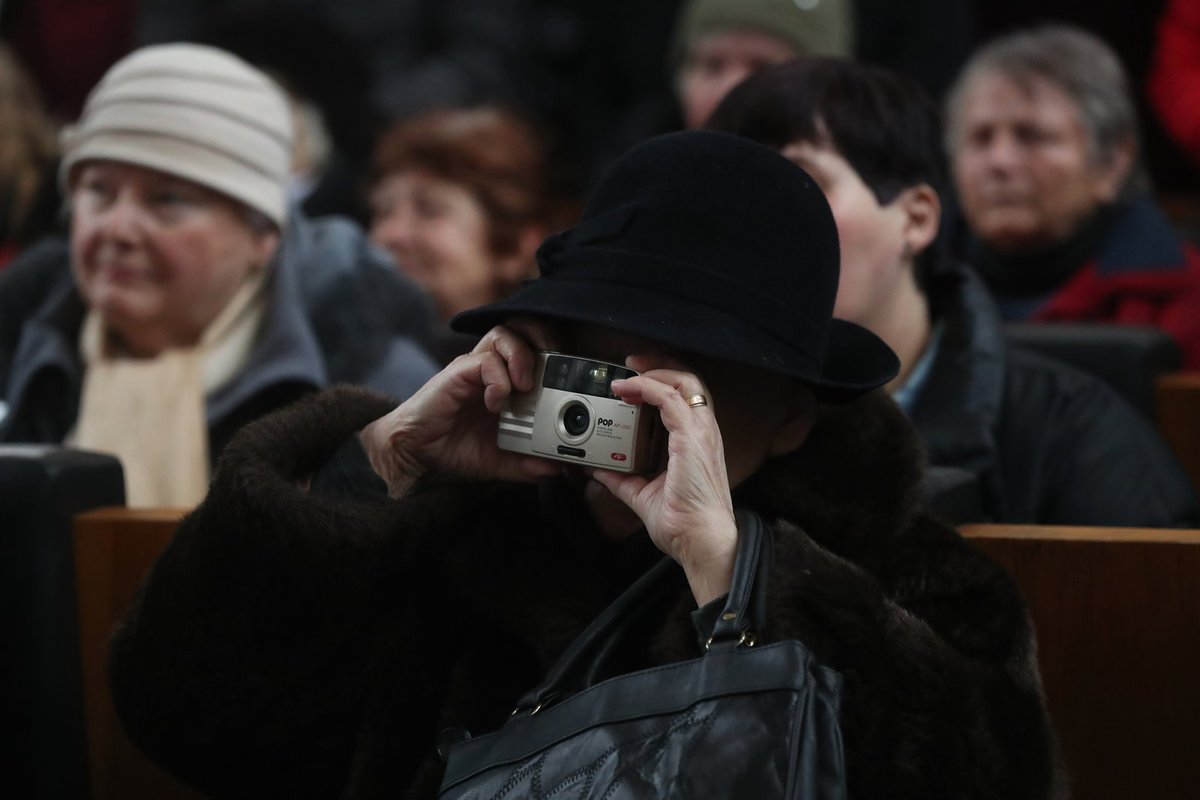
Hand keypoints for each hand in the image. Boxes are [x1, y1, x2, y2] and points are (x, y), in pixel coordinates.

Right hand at [360, 321, 560, 496]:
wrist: (417, 456)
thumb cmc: (455, 450)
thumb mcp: (503, 461)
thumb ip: (530, 462)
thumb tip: (559, 467)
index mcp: (508, 383)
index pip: (538, 351)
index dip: (557, 356)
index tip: (573, 379)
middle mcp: (492, 369)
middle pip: (524, 329)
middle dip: (545, 340)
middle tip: (556, 368)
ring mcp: (474, 368)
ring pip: (504, 334)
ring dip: (522, 355)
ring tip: (527, 385)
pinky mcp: (457, 373)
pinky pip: (484, 361)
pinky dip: (498, 380)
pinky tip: (496, 403)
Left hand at [590, 354, 737, 604]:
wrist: (700, 541)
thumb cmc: (684, 523)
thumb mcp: (643, 495)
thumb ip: (622, 480)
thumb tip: (597, 470)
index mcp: (696, 442)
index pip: (684, 398)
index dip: (660, 382)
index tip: (632, 382)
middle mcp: (703, 432)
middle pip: (688, 380)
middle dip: (658, 365)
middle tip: (630, 364)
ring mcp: (700, 432)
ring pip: (684, 381)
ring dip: (653, 371)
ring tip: (627, 372)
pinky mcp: (691, 437)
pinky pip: (670, 398)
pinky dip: (648, 387)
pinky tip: (629, 390)